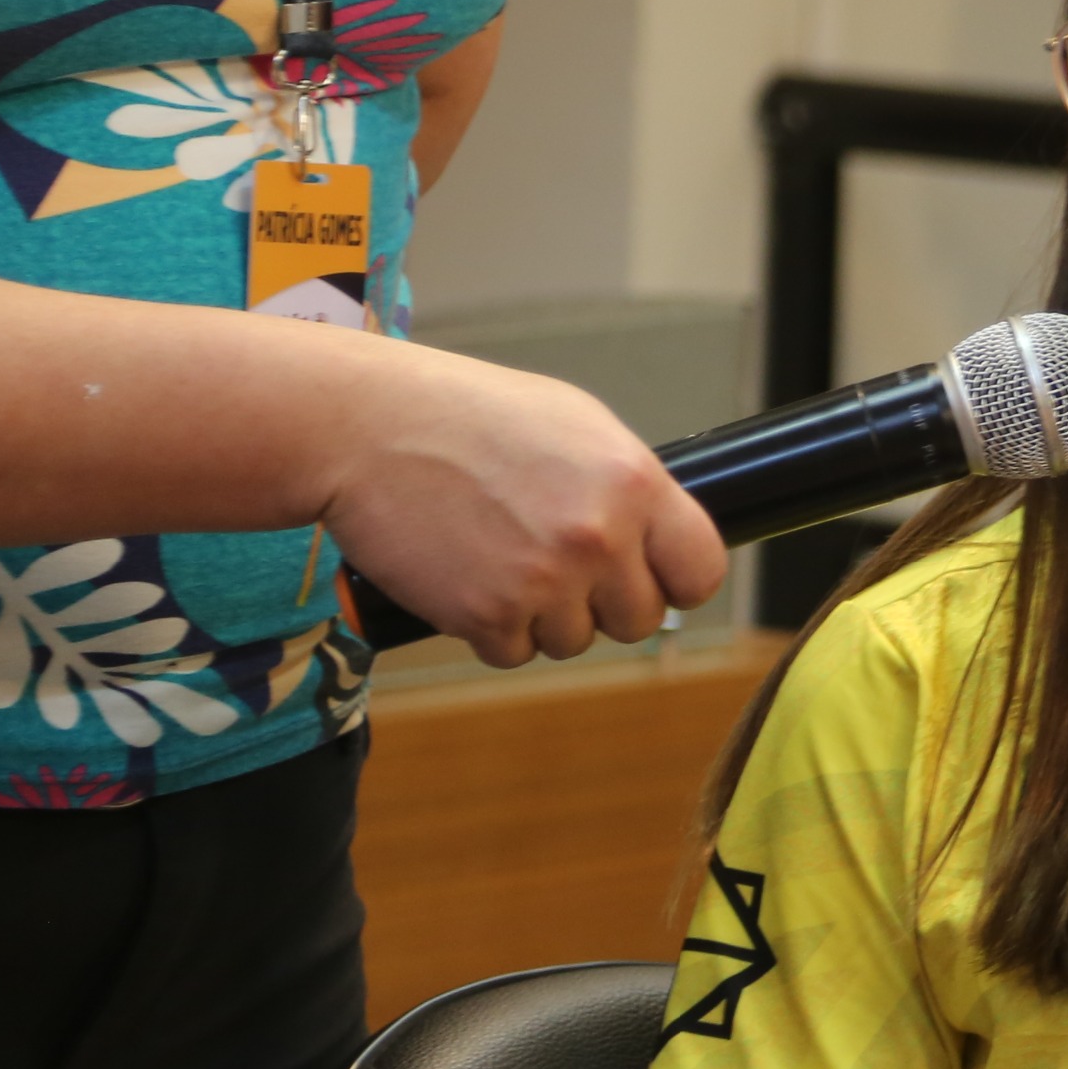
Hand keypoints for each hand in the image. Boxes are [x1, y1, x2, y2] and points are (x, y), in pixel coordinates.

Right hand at [318, 347, 728, 664]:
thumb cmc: (467, 414)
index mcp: (634, 483)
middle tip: (555, 565)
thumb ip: (625, 487)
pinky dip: (491, 629)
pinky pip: (514, 654)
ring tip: (499, 555)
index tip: (651, 577)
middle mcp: (600, 539)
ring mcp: (545, 583)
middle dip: (602, 603)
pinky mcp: (487, 617)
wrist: (366, 426)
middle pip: (639, 619)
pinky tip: (467, 575)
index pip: (701, 571)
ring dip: (542, 616)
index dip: (676, 580)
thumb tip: (661, 539)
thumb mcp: (574, 425)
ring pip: (574, 640)